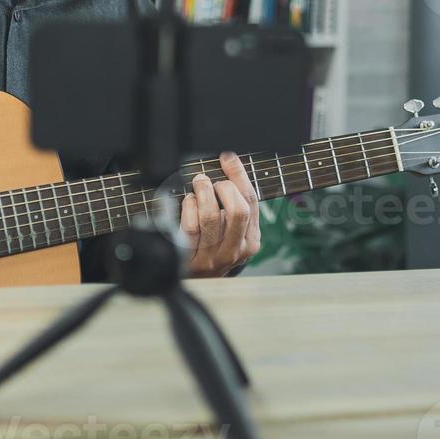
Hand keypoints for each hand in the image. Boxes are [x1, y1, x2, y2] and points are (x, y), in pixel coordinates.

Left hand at [181, 151, 260, 277]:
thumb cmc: (214, 246)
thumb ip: (235, 204)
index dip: (239, 175)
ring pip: (212, 217)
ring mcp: (213, 257)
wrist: (196, 281)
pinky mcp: (191, 258)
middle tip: (211, 181)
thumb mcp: (233, 230)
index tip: (227, 157)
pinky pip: (191, 226)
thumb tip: (229, 164)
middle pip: (238, 210)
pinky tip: (188, 201)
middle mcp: (235, 250)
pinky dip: (189, 206)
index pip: (251, 201)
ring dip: (203, 193)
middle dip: (224, 187)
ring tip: (198, 184)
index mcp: (251, 240)